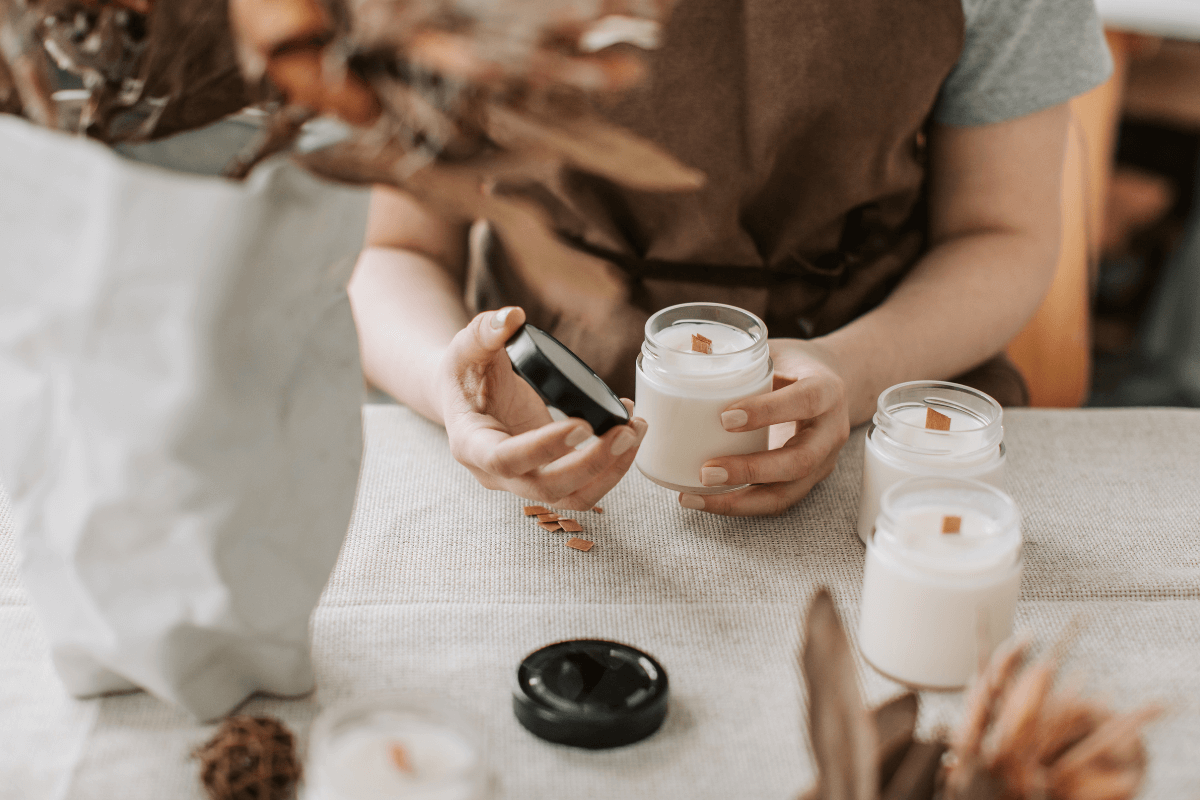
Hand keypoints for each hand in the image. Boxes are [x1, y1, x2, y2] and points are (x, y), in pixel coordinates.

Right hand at [440, 306, 646, 509]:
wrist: (463, 396)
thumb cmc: (463, 371)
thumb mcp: (466, 347)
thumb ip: (484, 331)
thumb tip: (511, 317)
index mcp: (471, 445)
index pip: (505, 459)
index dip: (544, 448)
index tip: (583, 425)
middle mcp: (496, 474)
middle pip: (546, 489)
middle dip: (592, 465)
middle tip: (625, 432)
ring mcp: (523, 480)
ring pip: (571, 497)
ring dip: (610, 471)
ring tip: (636, 431)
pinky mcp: (547, 475)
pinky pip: (582, 486)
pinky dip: (610, 465)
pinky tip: (628, 431)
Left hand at [678, 339, 849, 515]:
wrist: (831, 386)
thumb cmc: (795, 366)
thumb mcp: (776, 352)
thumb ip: (742, 358)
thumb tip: (688, 355)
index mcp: (827, 390)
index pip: (805, 401)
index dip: (767, 411)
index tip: (726, 418)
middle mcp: (830, 432)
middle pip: (799, 461)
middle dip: (750, 470)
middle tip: (707, 472)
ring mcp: (821, 462)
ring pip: (786, 493)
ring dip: (738, 501)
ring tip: (695, 496)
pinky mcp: (806, 481)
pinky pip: (774, 501)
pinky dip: (738, 505)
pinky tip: (704, 500)